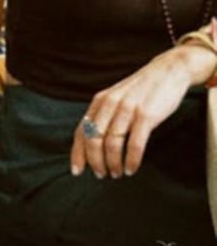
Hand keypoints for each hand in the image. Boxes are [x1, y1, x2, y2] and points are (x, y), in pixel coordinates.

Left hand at [70, 44, 214, 178]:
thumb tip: (92, 145)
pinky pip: (134, 144)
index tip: (77, 171)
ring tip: (117, 173)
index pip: (81, 131)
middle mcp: (110, 104)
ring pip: (112, 144)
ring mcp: (128, 109)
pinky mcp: (146, 115)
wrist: (168, 71)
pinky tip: (131, 168)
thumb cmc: (141, 90)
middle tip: (101, 175)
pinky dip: (131, 160)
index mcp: (100, 101)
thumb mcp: (116, 98)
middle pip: (93, 139)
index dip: (77, 153)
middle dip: (95, 162)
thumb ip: (104, 116)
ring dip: (113, 164)